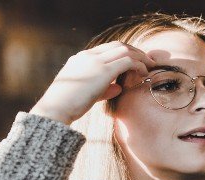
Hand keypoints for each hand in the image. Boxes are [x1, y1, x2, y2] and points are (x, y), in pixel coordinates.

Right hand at [29, 41, 155, 124]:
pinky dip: (138, 65)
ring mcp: (95, 61)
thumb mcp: (86, 94)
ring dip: (140, 57)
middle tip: (147, 60)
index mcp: (80, 58)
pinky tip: (144, 73)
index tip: (135, 61)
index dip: (124, 53)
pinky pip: (127, 61)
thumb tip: (118, 88)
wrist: (55, 110)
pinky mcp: (102, 71)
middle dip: (135, 51)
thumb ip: (103, 89)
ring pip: (124, 50)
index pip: (107, 48)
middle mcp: (88, 56)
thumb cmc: (67, 107)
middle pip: (118, 45)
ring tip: (150, 66)